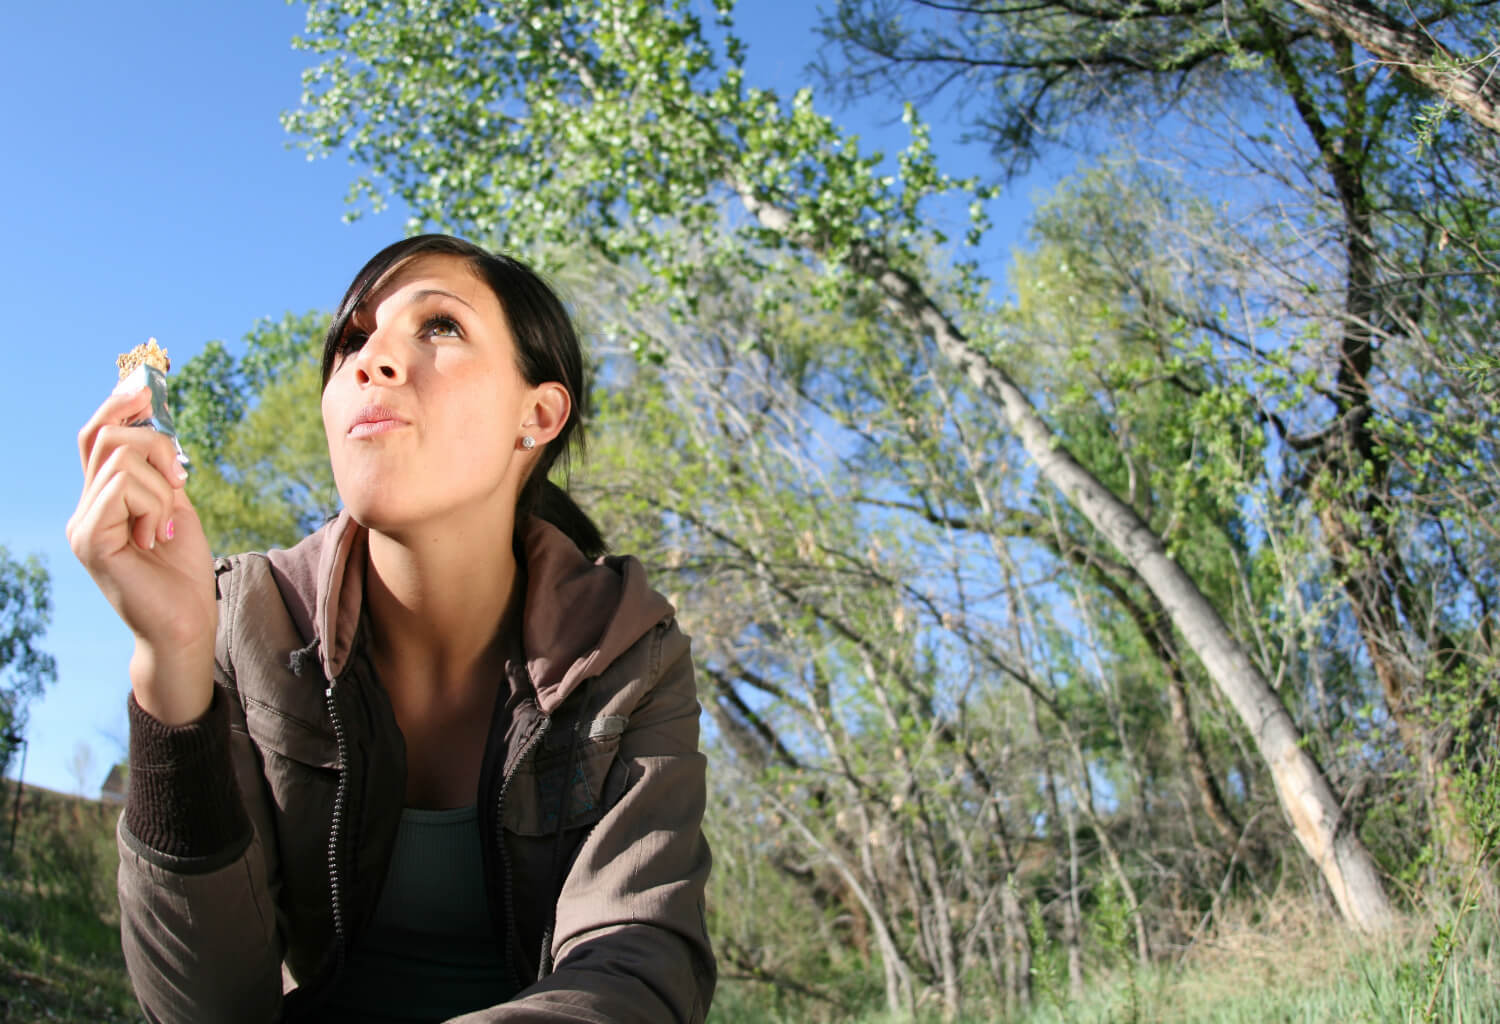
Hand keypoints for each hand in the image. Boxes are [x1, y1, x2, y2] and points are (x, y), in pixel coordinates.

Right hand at [67, 386, 215, 723]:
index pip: (96, 436)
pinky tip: (157, 535)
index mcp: (102, 499)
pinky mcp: (88, 538)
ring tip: (164, 525)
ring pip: (121, 457)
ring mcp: (81, 524)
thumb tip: (153, 419)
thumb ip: (158, 470)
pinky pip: (122, 486)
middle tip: (181, 482)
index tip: (146, 386)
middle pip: (107, 435)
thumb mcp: (174, 506)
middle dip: (158, 445)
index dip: (117, 404)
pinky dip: (154, 503)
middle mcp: (83, 509)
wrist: (186, 623)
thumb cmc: (184, 571)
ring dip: (161, 486)